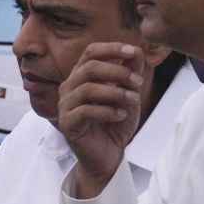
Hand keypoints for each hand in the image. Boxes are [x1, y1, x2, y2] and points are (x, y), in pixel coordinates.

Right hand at [58, 42, 143, 196]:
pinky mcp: (68, 123)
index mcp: (81, 76)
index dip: (111, 48)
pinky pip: (86, 112)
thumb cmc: (115, 122)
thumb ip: (130, 73)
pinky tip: (121, 115)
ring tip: (133, 100)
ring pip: (87, 89)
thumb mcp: (128, 94)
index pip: (91, 53)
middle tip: (138, 81)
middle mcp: (70, 87)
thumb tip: (136, 51)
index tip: (132, 51)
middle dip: (117, 71)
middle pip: (89, 68)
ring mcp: (66, 105)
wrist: (108, 155)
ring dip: (115, 92)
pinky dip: (107, 111)